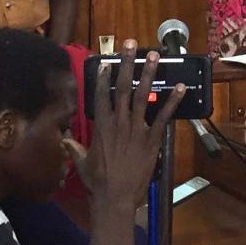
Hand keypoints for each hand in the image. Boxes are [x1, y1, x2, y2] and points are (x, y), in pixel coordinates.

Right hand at [66, 40, 184, 209]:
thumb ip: (75, 146)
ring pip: (143, 96)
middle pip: (123, 88)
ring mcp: (136, 129)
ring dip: (149, 74)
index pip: (101, 95)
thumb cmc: (96, 182)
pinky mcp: (152, 139)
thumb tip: (64, 137)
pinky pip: (163, 116)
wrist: (114, 198)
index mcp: (102, 126)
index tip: (105, 62)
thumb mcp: (81, 162)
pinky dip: (173, 101)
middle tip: (131, 46)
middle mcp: (119, 123)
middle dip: (127, 64)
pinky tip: (181, 87)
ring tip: (154, 56)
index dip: (104, 77)